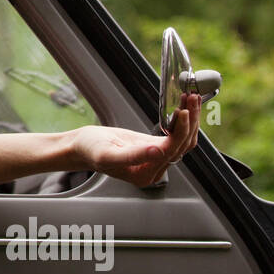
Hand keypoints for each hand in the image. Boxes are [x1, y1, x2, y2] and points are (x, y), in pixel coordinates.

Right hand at [69, 94, 201, 187]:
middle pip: (182, 145)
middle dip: (190, 121)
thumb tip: (157, 152)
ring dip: (190, 120)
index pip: (171, 151)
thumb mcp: (108, 153)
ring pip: (183, 140)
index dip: (180, 131)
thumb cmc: (90, 150)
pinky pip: (175, 136)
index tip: (182, 112)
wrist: (82, 147)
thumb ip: (133, 155)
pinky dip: (182, 122)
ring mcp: (156, 159)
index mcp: (144, 174)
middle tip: (192, 99)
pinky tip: (184, 107)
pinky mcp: (154, 147)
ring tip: (192, 99)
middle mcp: (154, 169)